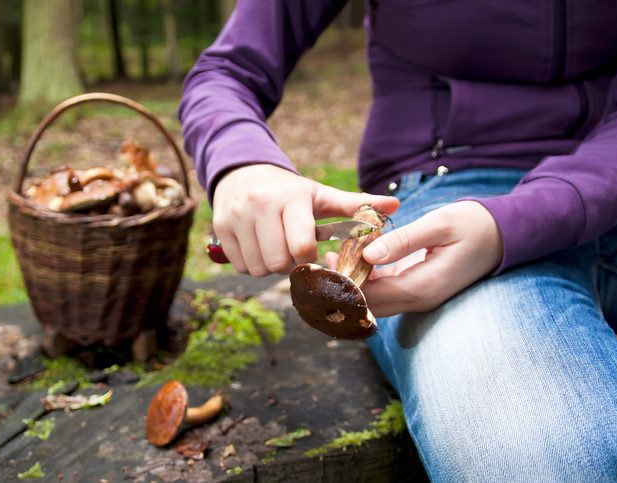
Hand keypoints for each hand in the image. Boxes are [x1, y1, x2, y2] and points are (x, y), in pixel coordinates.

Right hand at [212, 164, 398, 275]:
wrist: (243, 173)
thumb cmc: (290, 192)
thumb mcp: (321, 195)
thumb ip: (356, 205)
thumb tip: (395, 206)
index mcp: (290, 198)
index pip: (301, 245)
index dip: (310, 259)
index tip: (312, 254)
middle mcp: (260, 205)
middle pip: (278, 262)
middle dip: (289, 265)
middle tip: (293, 253)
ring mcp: (236, 216)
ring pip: (258, 267)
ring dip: (271, 266)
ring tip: (277, 248)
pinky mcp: (220, 227)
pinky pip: (240, 265)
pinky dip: (252, 264)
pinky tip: (260, 248)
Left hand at [326, 201, 502, 315]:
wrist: (503, 235)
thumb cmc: (472, 225)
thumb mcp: (438, 225)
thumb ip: (403, 241)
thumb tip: (368, 256)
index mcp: (422, 287)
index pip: (372, 296)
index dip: (345, 284)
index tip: (325, 263)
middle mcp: (419, 300)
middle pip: (369, 305)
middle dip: (343, 287)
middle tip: (322, 260)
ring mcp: (419, 297)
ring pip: (375, 301)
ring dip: (353, 284)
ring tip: (332, 256)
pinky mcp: (418, 289)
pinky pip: (385, 291)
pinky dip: (367, 279)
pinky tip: (353, 258)